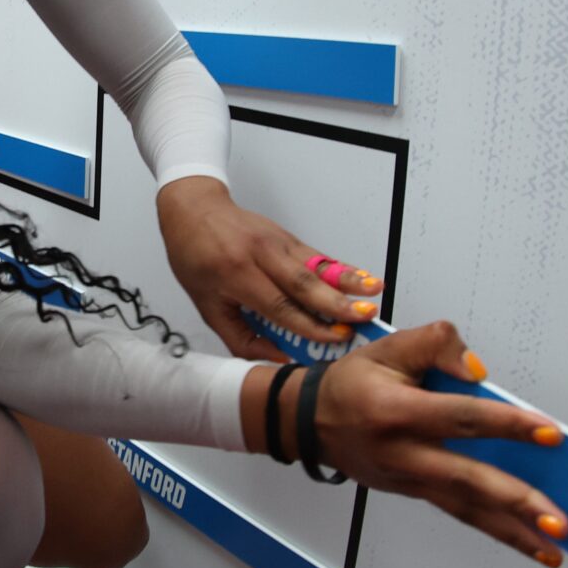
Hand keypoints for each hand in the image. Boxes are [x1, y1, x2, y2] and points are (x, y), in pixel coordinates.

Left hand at [158, 177, 382, 360]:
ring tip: (374, 292)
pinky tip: (363, 277)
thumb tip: (276, 358)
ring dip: (348, 280)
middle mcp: (259, 256)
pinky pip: (318, 256)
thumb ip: (240, 337)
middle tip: (364, 318)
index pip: (279, 306)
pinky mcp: (288, 237)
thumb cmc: (196, 257)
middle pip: (304, 283)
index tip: (334, 339)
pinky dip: (342, 268)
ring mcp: (277, 243)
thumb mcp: (206, 305)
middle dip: (337, 303)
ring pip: (317, 265)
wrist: (192, 209)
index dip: (309, 325)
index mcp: (235, 275)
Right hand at [297, 322, 567, 564]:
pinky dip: (497, 530)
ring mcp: (407, 480)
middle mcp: (402, 453)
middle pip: (466, 480)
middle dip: (515, 501)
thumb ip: (437, 344)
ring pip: (465, 509)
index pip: (461, 418)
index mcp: (395, 412)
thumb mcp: (389, 346)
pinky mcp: (414, 493)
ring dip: (513, 532)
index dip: (507, 425)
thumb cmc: (351, 384)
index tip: (548, 434)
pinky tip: (528, 542)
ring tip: (554, 548)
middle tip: (557, 518)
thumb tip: (479, 370)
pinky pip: (460, 512)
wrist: (308, 422)